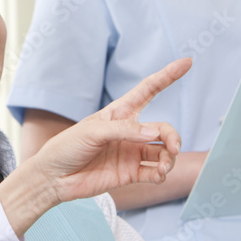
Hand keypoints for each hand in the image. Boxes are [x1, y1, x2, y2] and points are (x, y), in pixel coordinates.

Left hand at [0, 58, 190, 234]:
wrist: (53, 178)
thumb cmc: (66, 147)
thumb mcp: (92, 131)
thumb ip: (124, 130)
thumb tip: (155, 132)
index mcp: (118, 113)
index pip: (148, 90)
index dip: (168, 76)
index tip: (188, 62)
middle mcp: (129, 132)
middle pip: (162, 129)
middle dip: (172, 137)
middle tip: (172, 148)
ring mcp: (130, 153)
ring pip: (162, 151)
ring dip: (169, 158)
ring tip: (163, 166)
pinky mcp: (129, 174)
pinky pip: (154, 172)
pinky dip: (161, 173)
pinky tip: (158, 175)